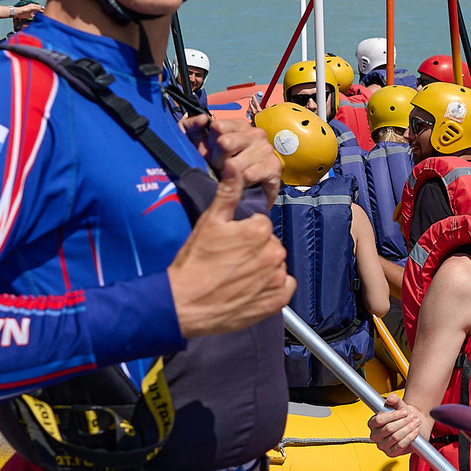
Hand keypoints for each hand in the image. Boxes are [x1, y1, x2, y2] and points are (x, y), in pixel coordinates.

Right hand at [167, 157, 293, 335]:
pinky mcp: (277, 301)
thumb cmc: (194, 263)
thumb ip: (228, 192)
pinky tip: (252, 289)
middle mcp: (274, 253)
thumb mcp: (210, 221)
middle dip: (255, 250)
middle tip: (230, 262)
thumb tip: (234, 165)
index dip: (243, 234)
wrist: (185, 304)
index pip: (261, 225)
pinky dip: (273, 288)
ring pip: (277, 264)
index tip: (228, 245)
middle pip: (270, 244)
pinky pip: (285, 287)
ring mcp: (276, 279)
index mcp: (260, 231)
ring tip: (238, 276)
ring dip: (263, 268)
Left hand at [190, 108, 280, 194]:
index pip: (217, 126)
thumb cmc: (218, 169)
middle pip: (225, 142)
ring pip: (236, 162)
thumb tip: (201, 118)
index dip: (210, 144)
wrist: (238, 198)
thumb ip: (191, 127)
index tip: (212, 154)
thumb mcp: (198, 145)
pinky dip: (241, 184)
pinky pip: (248, 175)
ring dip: (229, 176)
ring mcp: (266, 148)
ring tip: (232, 178)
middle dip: (217, 161)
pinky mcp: (274, 166)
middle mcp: (255, 133)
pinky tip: (243, 184)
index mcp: (238, 125)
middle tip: (220, 169)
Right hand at [368, 400, 427, 455]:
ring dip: (408, 428)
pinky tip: (416, 431)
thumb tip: (390, 399)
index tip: (404, 411)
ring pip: (396, 437)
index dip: (393, 415)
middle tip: (412, 416)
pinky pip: (401, 446)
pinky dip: (410, 437)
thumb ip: (394, 399)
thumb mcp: (399, 404)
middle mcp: (375, 435)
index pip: (379, 420)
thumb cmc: (403, 415)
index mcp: (373, 423)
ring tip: (416, 422)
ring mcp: (383, 445)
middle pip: (389, 428)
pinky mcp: (391, 453)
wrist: (413, 422)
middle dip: (403, 421)